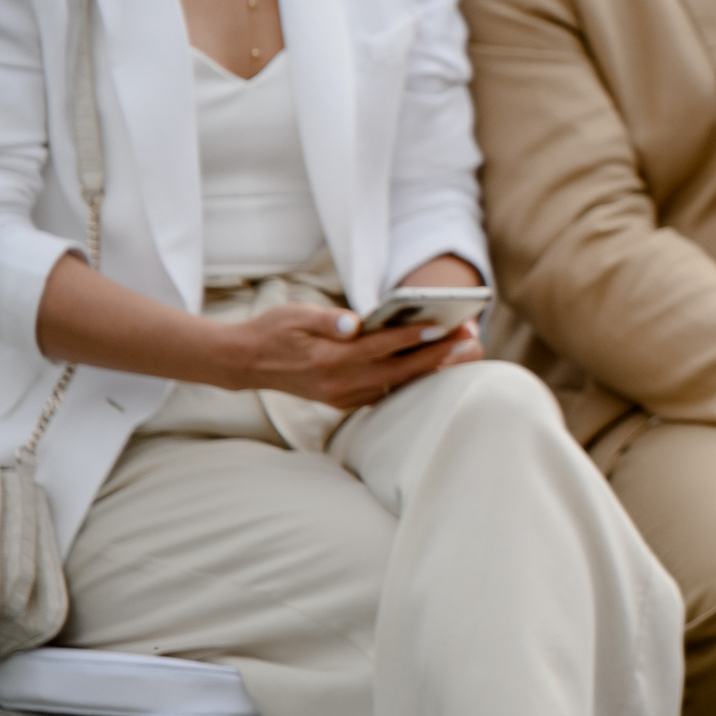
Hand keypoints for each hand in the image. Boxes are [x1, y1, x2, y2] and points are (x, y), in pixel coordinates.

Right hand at [215, 302, 478, 410]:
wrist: (246, 363)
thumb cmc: (274, 330)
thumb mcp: (295, 314)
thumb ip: (327, 319)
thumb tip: (353, 322)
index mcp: (328, 358)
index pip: (380, 347)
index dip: (412, 337)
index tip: (443, 327)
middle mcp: (338, 383)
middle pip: (397, 370)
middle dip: (436, 355)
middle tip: (469, 338)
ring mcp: (342, 396)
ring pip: (395, 384)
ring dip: (428, 368)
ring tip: (460, 350)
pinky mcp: (343, 401)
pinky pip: (384, 392)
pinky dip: (409, 379)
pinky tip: (433, 365)